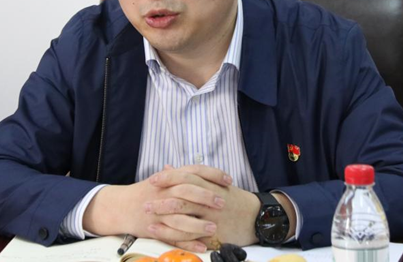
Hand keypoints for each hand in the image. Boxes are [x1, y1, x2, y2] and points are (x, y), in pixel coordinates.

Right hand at [82, 164, 231, 247]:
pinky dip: (188, 242)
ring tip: (214, 228)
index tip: (228, 180)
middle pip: (187, 191)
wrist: (121, 206)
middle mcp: (164, 192)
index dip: (213, 174)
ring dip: (198, 224)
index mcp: (169, 178)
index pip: (194, 171)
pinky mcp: (154, 228)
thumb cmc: (147, 192)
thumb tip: (207, 173)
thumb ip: (184, 175)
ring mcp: (158, 211)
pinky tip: (202, 246)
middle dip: (206, 197)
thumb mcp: (164, 179)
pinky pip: (173, 237)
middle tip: (223, 203)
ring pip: (180, 217)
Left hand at [145, 165, 260, 250]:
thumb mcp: (215, 183)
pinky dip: (174, 234)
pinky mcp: (214, 235)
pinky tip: (162, 235)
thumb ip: (191, 176)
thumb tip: (167, 167)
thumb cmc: (233, 199)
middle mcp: (211, 200)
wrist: (257, 217)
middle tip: (145, 202)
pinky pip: (191, 235)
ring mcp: (212, 218)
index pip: (186, 177)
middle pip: (182, 197)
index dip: (168, 178)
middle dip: (162, 200)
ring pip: (185, 217)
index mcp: (211, 185)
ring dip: (164, 218)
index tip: (153, 180)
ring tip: (148, 219)